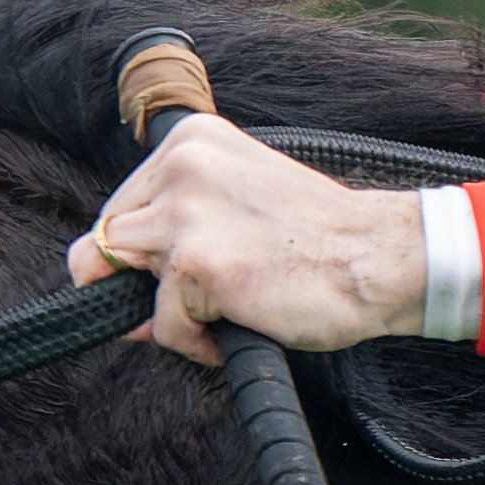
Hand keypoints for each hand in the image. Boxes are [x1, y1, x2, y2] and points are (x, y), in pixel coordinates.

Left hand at [71, 113, 433, 366]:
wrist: (380, 258)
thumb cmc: (320, 240)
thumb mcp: (237, 202)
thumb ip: (177, 224)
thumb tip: (104, 287)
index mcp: (191, 140)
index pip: (119, 206)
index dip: (138, 257)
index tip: (179, 276)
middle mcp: (180, 165)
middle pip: (104, 243)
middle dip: (138, 286)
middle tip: (197, 305)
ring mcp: (183, 213)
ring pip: (118, 281)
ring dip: (163, 314)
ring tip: (218, 316)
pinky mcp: (193, 263)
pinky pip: (161, 326)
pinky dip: (196, 344)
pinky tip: (241, 326)